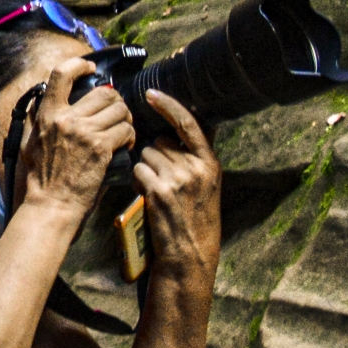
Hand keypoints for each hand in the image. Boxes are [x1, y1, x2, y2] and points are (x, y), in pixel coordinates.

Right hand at [11, 53, 135, 229]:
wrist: (52, 204)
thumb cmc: (41, 176)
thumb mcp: (31, 141)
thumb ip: (39, 119)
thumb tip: (45, 101)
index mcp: (47, 114)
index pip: (61, 73)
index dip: (79, 64)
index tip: (89, 68)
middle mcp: (66, 118)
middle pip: (104, 92)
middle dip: (115, 100)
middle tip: (116, 112)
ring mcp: (85, 132)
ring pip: (119, 110)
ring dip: (126, 119)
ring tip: (123, 129)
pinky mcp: (102, 148)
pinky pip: (126, 131)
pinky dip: (130, 137)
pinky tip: (125, 145)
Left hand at [132, 91, 221, 279]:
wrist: (190, 253)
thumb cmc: (195, 218)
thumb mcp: (206, 185)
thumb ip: (194, 158)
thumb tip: (175, 130)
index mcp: (209, 163)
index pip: (188, 123)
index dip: (168, 105)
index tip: (152, 93)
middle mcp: (196, 168)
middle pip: (160, 141)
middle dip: (155, 155)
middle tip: (162, 179)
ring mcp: (178, 179)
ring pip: (146, 155)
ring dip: (145, 168)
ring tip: (156, 190)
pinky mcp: (159, 191)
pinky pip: (138, 170)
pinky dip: (138, 181)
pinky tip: (147, 196)